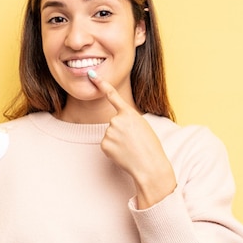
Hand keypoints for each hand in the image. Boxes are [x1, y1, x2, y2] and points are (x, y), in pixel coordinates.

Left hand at [89, 71, 176, 207]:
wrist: (149, 166)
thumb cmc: (150, 146)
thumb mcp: (142, 126)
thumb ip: (128, 120)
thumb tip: (113, 125)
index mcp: (128, 113)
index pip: (112, 96)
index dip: (101, 84)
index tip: (92, 76)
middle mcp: (116, 120)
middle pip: (113, 123)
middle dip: (121, 132)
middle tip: (134, 142)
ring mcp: (108, 133)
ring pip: (110, 135)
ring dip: (118, 141)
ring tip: (131, 148)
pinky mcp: (104, 145)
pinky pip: (106, 145)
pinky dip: (113, 150)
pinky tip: (123, 154)